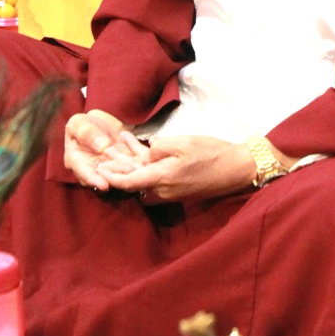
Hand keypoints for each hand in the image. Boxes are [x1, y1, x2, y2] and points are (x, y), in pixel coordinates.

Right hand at [63, 109, 148, 190]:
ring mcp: (108, 166)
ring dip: (128, 171)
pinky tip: (144, 161)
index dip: (94, 180)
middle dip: (116, 176)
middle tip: (128, 173)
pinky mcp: (121, 162)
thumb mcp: (78, 123)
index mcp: (76, 161)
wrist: (97, 121)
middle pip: (104, 176)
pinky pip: (129, 163)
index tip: (104, 185)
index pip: (84, 173)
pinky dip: (136, 162)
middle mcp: (92, 168)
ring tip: (138, 168)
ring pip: (118, 171)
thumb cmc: (82, 123)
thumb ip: (86, 133)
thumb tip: (100, 146)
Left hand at [96, 135, 254, 201]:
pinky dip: (147, 165)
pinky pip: (156, 178)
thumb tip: (146, 154)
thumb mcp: (182, 143)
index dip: (111, 176)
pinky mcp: (177, 190)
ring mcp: (170, 192)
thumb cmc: (210, 153)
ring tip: (121, 144)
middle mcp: (162, 191)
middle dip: (118, 167)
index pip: (128, 182)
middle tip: (104, 155)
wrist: (236, 169)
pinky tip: (142, 149)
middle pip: (133, 181)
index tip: (98, 168)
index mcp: (161, 179)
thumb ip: (157, 148)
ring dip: (132, 163)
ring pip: (144, 178)